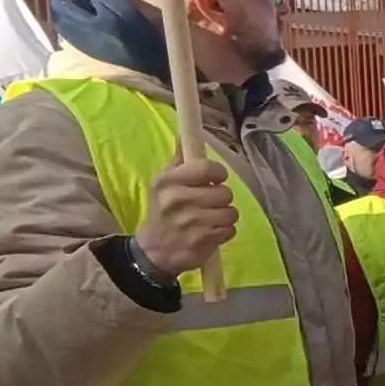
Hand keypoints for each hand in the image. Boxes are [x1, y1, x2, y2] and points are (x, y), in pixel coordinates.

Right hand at [133, 158, 235, 276]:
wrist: (153, 251)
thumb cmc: (162, 211)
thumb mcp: (163, 183)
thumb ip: (179, 160)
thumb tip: (185, 134)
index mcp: (168, 182)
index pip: (207, 169)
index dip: (217, 173)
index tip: (215, 179)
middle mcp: (178, 201)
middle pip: (224, 193)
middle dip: (221, 198)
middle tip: (211, 202)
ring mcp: (191, 224)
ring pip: (230, 212)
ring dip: (226, 216)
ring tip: (212, 218)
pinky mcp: (203, 242)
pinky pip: (230, 230)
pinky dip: (225, 231)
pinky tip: (211, 232)